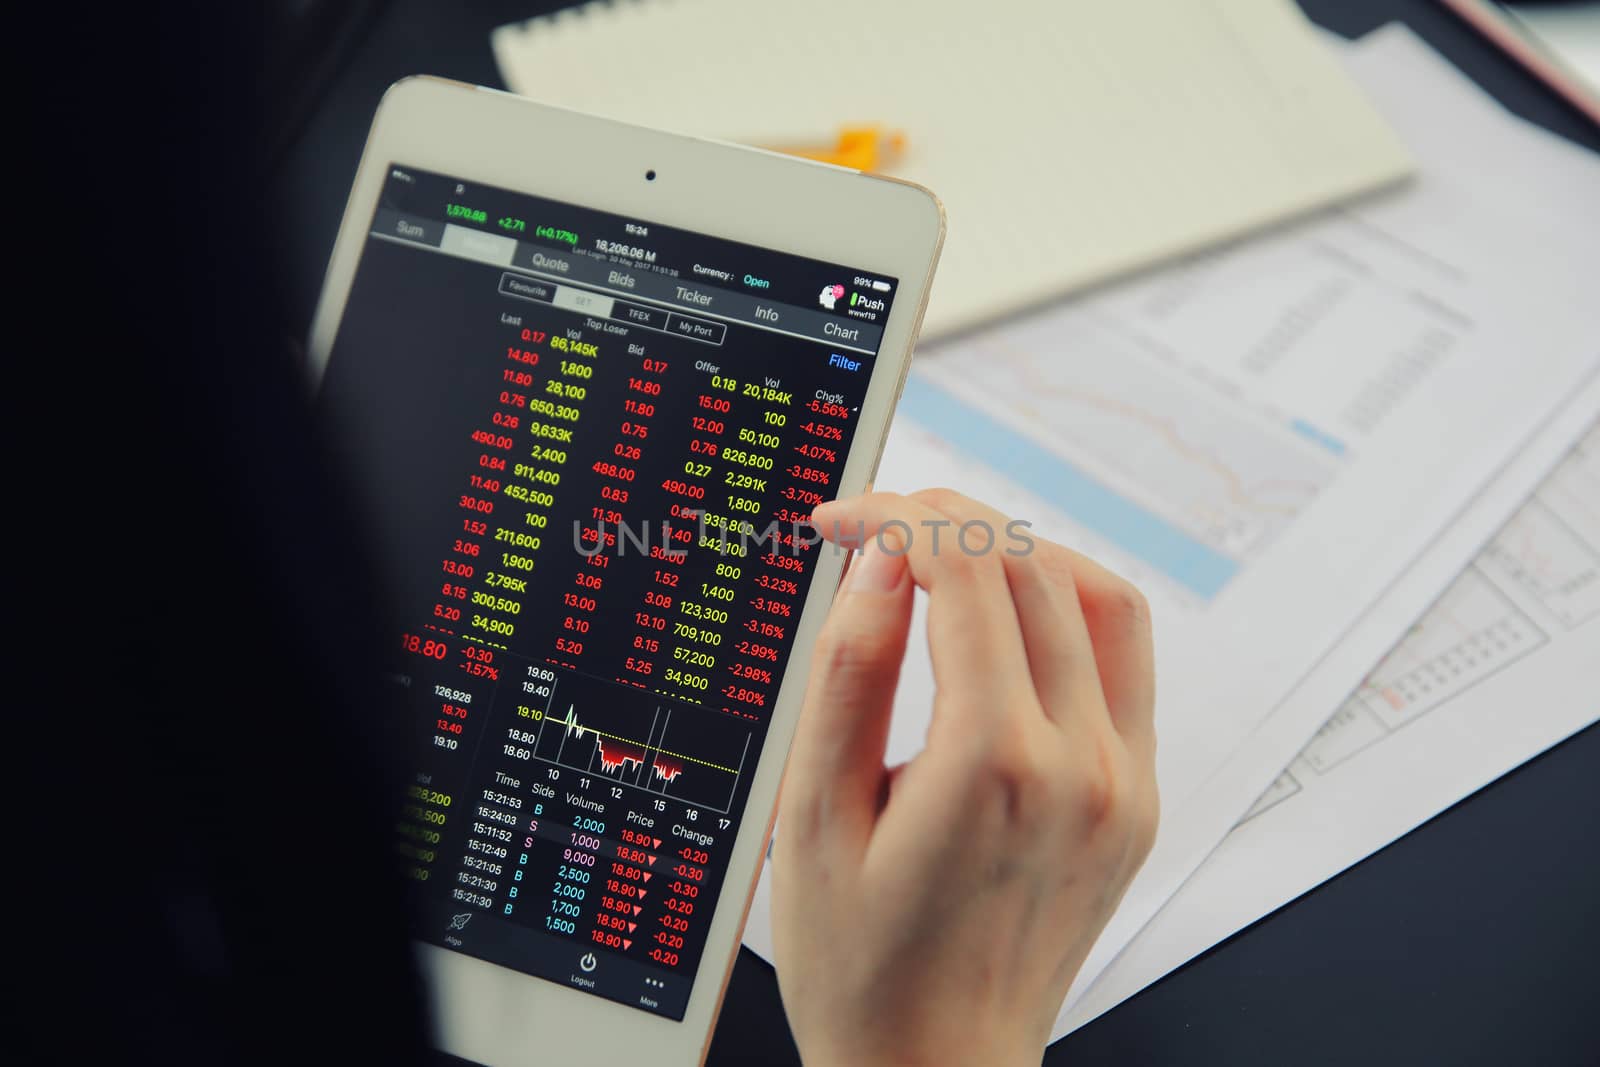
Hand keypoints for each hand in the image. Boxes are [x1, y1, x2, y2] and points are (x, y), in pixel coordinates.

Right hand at [771, 489, 1158, 1066]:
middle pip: (1031, 568)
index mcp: (994, 766)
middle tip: (879, 521)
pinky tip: (1010, 613)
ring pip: (1097, 597)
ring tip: (944, 553)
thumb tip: (876, 564)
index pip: (963, 574)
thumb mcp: (813, 819)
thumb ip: (848, 675)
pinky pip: (1126, 660)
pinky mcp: (1140, 799)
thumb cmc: (862, 966)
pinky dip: (1070, 606)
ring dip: (1020, 549)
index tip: (844, 520)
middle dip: (948, 519)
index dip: (897, 519)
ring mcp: (1125, 783)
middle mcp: (1081, 765)